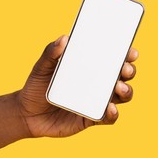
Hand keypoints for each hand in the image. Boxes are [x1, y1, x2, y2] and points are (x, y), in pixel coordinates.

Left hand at [17, 35, 137, 137]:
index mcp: (91, 67)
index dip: (126, 54)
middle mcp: (99, 83)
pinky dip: (113, 113)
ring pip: (122, 96)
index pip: (114, 58)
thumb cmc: (37, 87)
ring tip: (119, 87)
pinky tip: (110, 108)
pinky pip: (109, 117)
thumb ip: (51, 53)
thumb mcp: (41, 67)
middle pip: (123, 76)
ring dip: (126, 91)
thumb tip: (64, 39)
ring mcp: (98, 101)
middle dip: (129, 71)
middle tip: (124, 69)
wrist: (27, 114)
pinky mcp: (93, 119)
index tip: (131, 51)